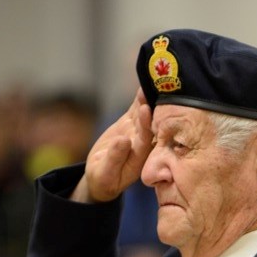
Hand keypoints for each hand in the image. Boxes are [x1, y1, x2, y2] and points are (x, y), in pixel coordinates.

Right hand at [72, 88, 151, 203]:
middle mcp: (144, 143)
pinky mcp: (132, 123)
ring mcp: (138, 131)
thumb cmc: (104, 179)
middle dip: (152, 106)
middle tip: (154, 88)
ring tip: (150, 78)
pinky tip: (144, 79)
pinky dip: (140, 95)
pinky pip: (137, 107)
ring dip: (148, 96)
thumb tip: (123, 140)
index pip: (146, 139)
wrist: (102, 175)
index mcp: (140, 157)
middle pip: (149, 123)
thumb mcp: (105, 173)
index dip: (146, 125)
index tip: (145, 110)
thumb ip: (115, 158)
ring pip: (144, 111)